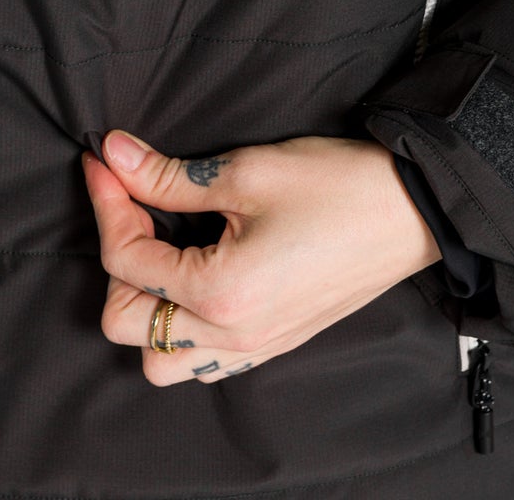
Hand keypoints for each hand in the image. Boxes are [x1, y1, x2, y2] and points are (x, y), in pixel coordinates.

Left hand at [81, 129, 440, 384]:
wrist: (411, 211)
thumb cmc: (335, 187)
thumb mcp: (244, 172)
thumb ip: (167, 176)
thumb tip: (113, 155)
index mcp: (220, 294)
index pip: (125, 260)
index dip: (106, 201)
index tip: (103, 161)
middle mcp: (231, 336)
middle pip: (125, 323)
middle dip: (117, 260)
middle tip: (131, 203)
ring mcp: (253, 347)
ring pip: (160, 358)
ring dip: (145, 306)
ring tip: (160, 248)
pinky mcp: (272, 343)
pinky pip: (202, 359)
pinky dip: (181, 325)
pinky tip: (192, 274)